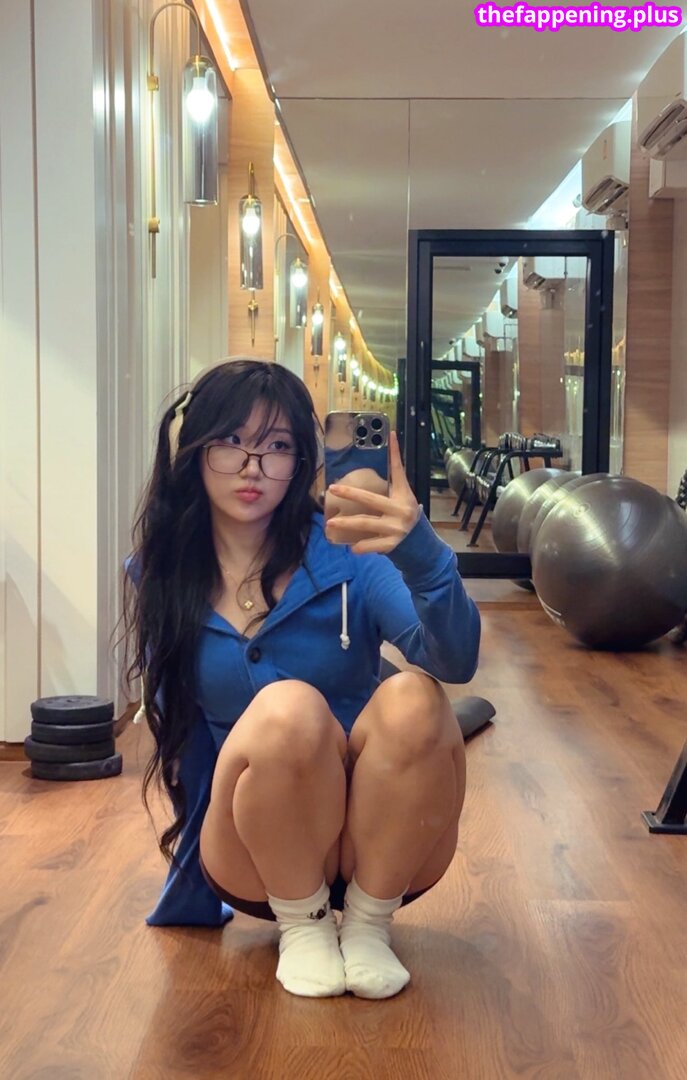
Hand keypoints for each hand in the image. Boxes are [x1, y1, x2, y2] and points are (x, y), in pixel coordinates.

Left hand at [325, 430, 420, 553]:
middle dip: (350, 494)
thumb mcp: (402, 496)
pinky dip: (360, 546)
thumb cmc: (403, 514)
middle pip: (371, 499)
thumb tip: (388, 449)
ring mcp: (395, 528)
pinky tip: (352, 547)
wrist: (418, 542)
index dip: (395, 453)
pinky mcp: (390, 545)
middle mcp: (400, 510)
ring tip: (330, 523)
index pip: (399, 471)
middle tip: (333, 489)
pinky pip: (370, 545)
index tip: (390, 435)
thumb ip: (392, 480)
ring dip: (346, 523)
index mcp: (403, 495)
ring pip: (365, 524)